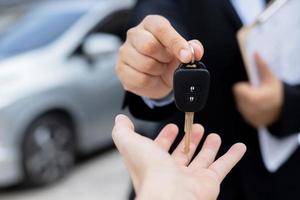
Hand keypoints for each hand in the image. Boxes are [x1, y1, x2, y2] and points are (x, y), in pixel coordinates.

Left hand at [112, 114, 245, 199]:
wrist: (169, 196)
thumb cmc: (150, 172)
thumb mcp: (129, 143)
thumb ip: (123, 131)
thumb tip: (120, 120)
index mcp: (154, 163)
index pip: (160, 148)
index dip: (165, 137)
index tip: (171, 128)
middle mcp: (172, 172)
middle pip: (183, 154)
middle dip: (189, 139)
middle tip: (196, 128)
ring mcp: (191, 178)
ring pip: (202, 160)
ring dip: (208, 147)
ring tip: (213, 135)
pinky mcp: (209, 183)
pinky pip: (223, 166)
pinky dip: (232, 157)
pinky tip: (238, 147)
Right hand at [116, 15, 203, 98]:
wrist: (157, 78)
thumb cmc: (169, 60)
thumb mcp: (183, 53)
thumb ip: (192, 48)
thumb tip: (196, 52)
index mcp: (151, 24)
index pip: (161, 29)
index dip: (176, 43)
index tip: (186, 57)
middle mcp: (134, 34)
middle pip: (149, 46)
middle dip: (164, 59)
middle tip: (167, 61)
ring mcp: (125, 52)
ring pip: (145, 64)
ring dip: (158, 71)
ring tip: (159, 69)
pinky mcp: (121, 69)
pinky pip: (139, 78)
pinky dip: (150, 82)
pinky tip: (151, 77)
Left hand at [233, 53, 282, 127]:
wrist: (287, 109)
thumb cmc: (278, 92)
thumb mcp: (270, 78)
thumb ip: (261, 66)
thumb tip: (255, 53)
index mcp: (253, 98)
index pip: (237, 89)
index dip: (244, 87)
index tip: (252, 87)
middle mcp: (250, 109)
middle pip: (238, 97)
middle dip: (245, 93)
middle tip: (256, 93)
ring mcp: (250, 117)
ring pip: (240, 105)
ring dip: (246, 102)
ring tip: (258, 100)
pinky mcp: (251, 122)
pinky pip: (244, 113)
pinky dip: (249, 110)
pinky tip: (258, 107)